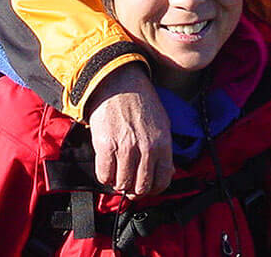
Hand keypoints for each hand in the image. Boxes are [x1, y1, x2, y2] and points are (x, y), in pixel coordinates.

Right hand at [84, 63, 173, 195]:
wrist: (118, 81)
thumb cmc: (140, 100)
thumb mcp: (162, 122)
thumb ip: (164, 149)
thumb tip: (166, 173)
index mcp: (163, 142)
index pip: (163, 181)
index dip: (154, 189)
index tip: (147, 186)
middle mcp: (147, 148)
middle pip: (142, 187)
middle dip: (135, 190)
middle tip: (129, 184)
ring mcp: (126, 147)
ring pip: (123, 184)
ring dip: (119, 183)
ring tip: (117, 174)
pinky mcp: (106, 145)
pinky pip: (105, 175)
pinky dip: (105, 176)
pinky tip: (107, 167)